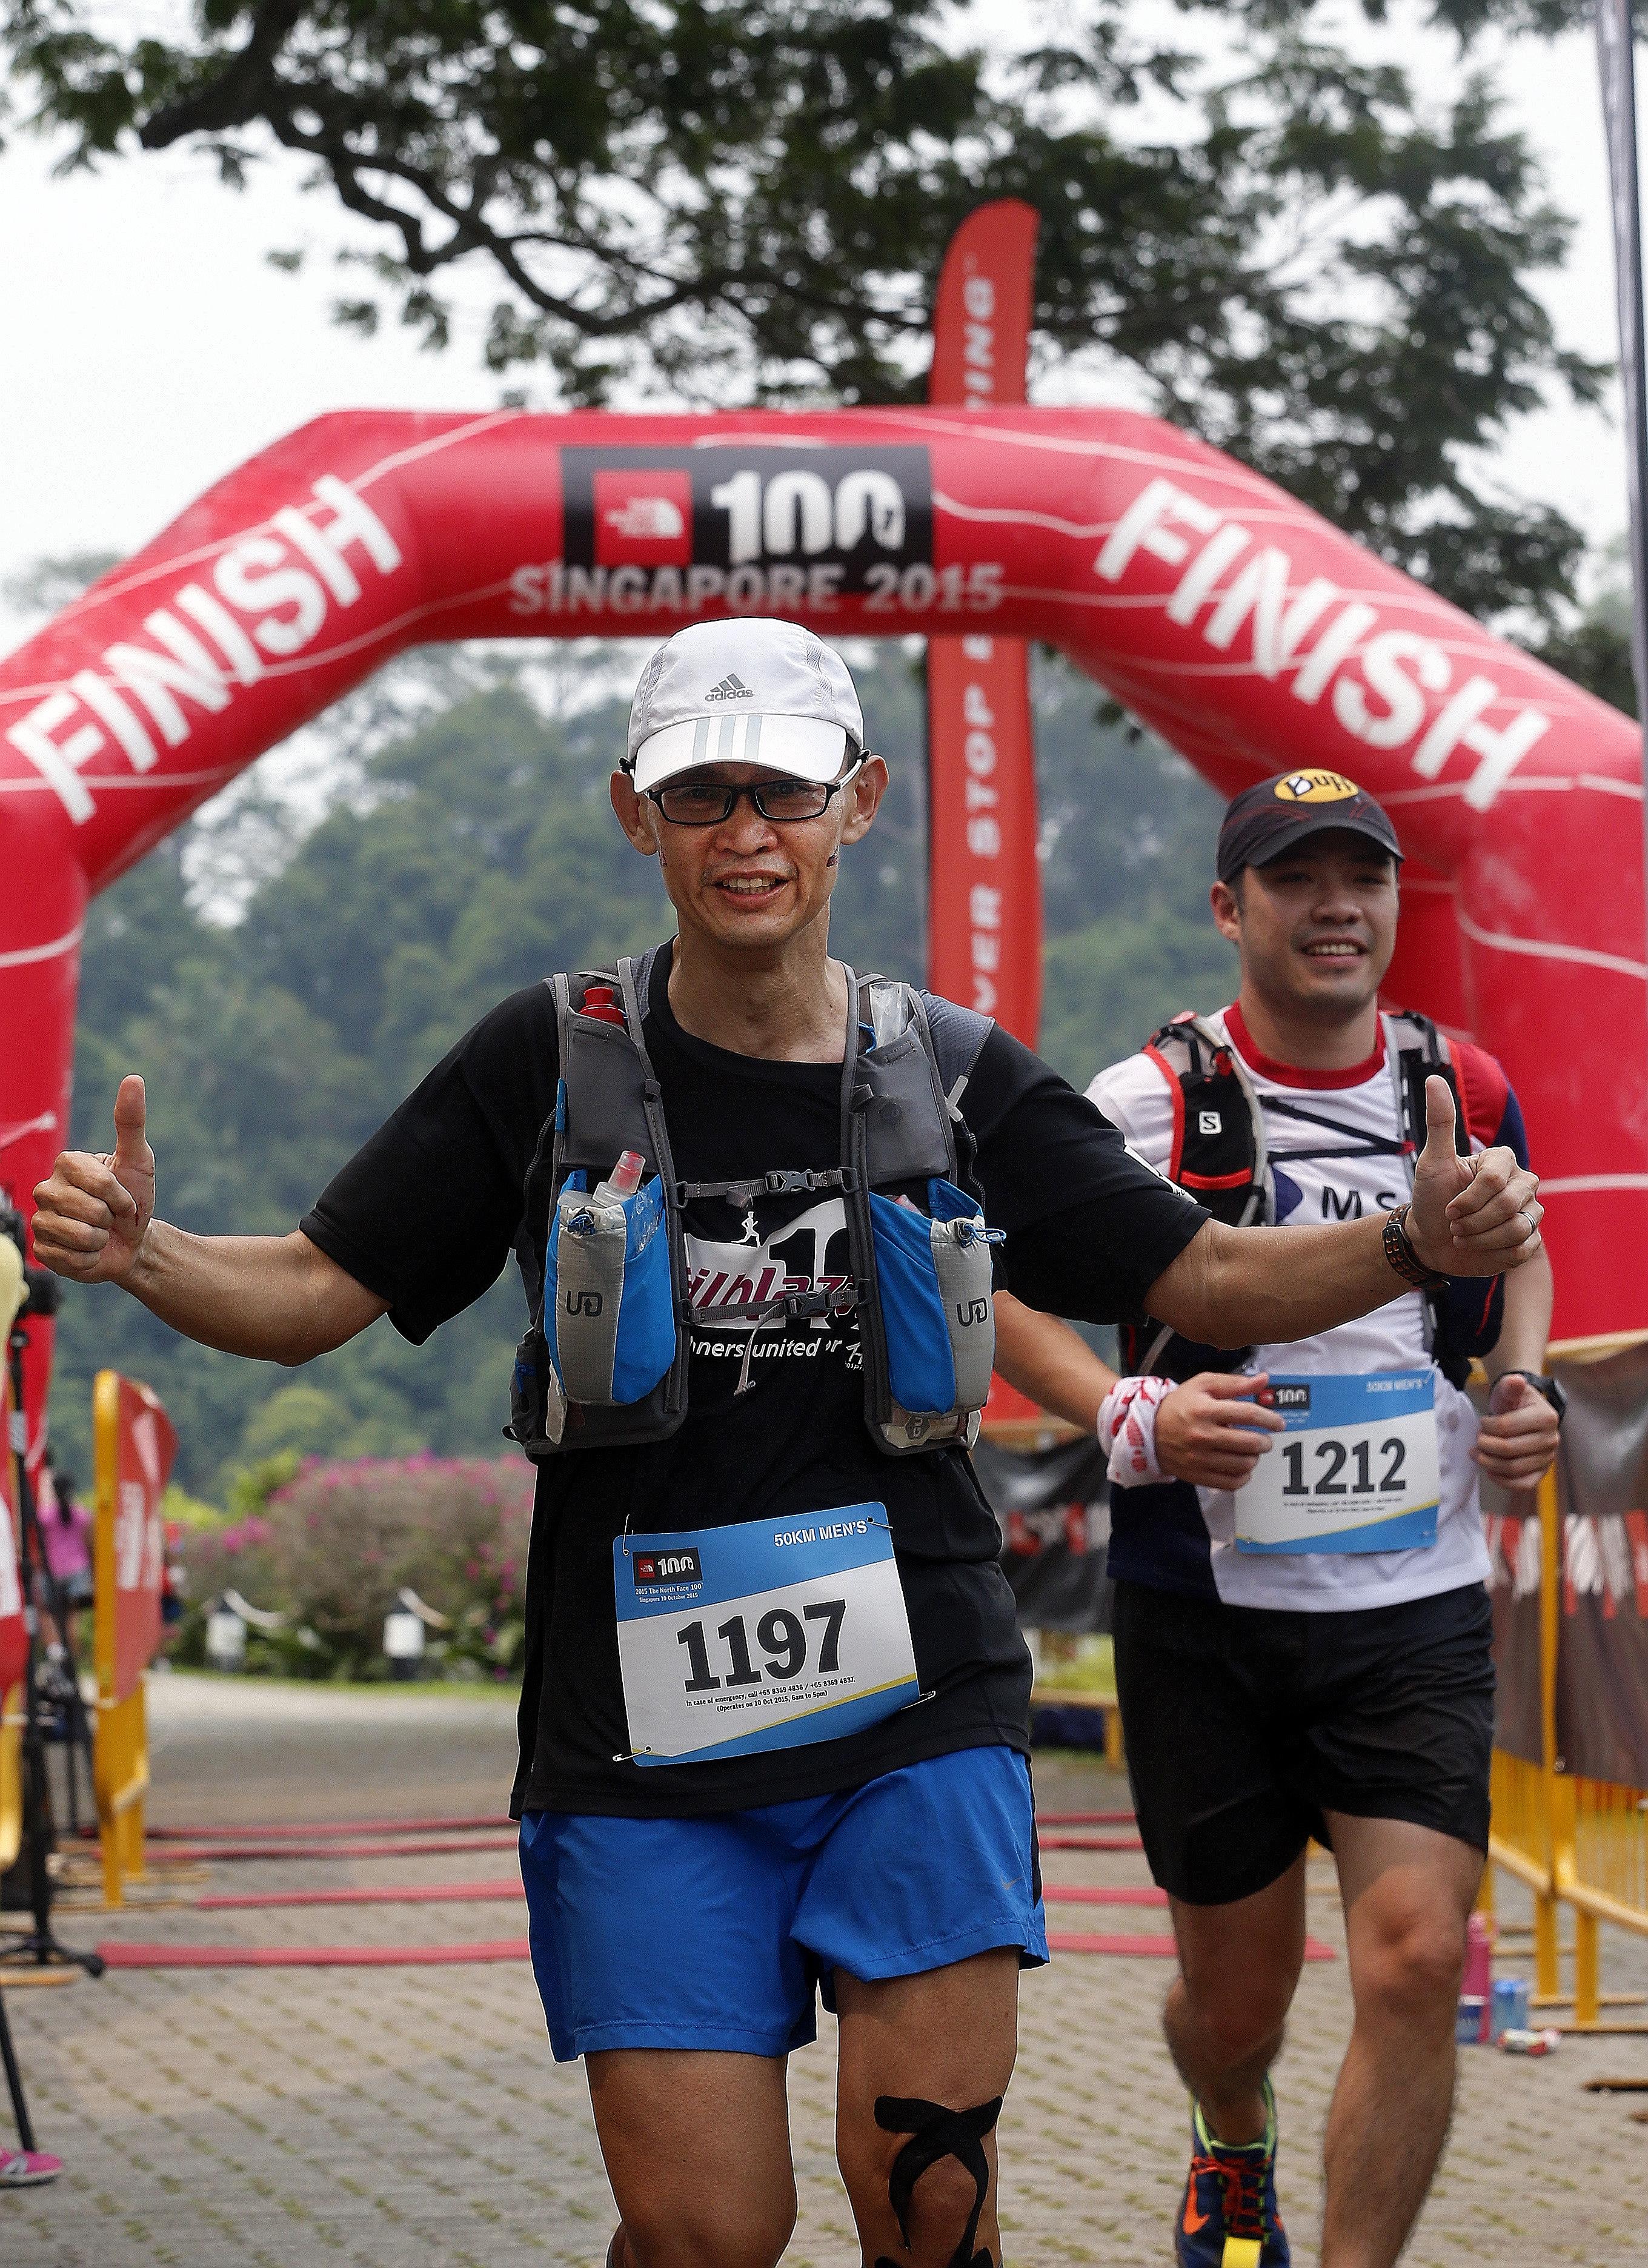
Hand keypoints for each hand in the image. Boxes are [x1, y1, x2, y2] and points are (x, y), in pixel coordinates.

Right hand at [31, 1076, 156, 1285]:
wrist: (132, 1243)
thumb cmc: (134, 1200)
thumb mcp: (139, 1162)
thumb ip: (132, 1122)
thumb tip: (133, 1079)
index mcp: (67, 1164)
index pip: (95, 1180)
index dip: (119, 1195)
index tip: (124, 1197)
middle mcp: (46, 1188)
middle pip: (86, 1208)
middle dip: (111, 1217)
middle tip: (112, 1218)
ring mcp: (41, 1219)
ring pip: (78, 1234)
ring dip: (100, 1239)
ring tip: (100, 1233)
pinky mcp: (41, 1250)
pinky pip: (70, 1258)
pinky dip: (90, 1259)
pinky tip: (89, 1251)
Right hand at [1155, 1371, 1285, 1490]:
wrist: (1148, 1430)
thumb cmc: (1180, 1405)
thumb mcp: (1203, 1384)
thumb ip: (1234, 1383)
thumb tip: (1264, 1380)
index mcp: (1205, 1410)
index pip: (1248, 1414)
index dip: (1269, 1419)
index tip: (1278, 1423)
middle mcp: (1203, 1436)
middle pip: (1249, 1443)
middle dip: (1265, 1441)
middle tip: (1265, 1439)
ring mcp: (1200, 1459)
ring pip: (1243, 1464)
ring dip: (1254, 1458)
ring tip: (1251, 1451)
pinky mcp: (1198, 1475)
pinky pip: (1231, 1483)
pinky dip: (1243, 1477)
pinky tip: (1242, 1467)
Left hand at [1407, 1077, 1541, 1279]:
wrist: (1430, 1240)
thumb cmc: (1430, 1198)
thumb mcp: (1431, 1162)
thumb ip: (1440, 1122)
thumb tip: (1434, 1078)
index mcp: (1503, 1160)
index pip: (1494, 1181)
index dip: (1466, 1199)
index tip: (1448, 1206)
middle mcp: (1523, 1183)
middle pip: (1508, 1206)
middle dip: (1472, 1221)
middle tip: (1455, 1223)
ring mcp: (1531, 1211)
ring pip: (1516, 1229)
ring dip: (1479, 1238)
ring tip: (1464, 1236)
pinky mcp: (1531, 1239)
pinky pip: (1521, 1248)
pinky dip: (1493, 1252)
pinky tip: (1480, 1247)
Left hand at [1473, 1371, 1559, 1491]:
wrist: (1525, 1412)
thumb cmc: (1515, 1401)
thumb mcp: (1509, 1389)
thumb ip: (1510, 1385)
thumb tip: (1516, 1380)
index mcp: (1546, 1417)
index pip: (1506, 1427)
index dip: (1486, 1426)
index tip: (1482, 1422)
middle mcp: (1551, 1439)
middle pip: (1509, 1450)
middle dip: (1485, 1445)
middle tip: (1476, 1439)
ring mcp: (1548, 1457)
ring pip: (1514, 1469)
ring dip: (1489, 1463)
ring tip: (1476, 1453)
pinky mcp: (1542, 1472)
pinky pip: (1524, 1484)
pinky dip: (1504, 1481)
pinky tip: (1490, 1470)